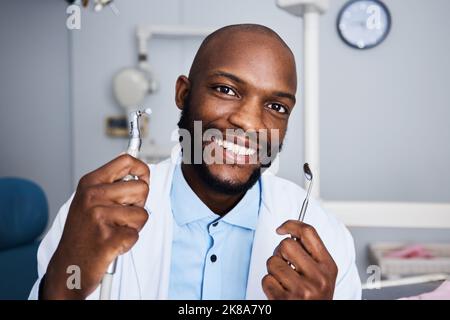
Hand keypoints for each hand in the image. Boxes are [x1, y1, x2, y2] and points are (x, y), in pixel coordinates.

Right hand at [41, 154, 149, 298]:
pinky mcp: (108, 238)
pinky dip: (128, 242)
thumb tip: (137, 169)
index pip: (126, 161)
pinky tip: (112, 243)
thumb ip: (111, 184)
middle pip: (142, 188)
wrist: (69, 265)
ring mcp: (99, 216)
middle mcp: (93, 196)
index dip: (142, 169)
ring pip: (142, 214)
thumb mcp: (89, 200)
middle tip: (121, 216)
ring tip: (114, 231)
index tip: (143, 178)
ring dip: (133, 226)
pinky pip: (136, 234)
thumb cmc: (83, 233)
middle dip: (138, 204)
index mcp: (90, 183)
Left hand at [262, 220, 337, 299]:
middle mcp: (318, 277)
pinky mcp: (286, 300)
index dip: (291, 224)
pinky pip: (267, 279)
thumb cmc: (314, 297)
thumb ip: (311, 254)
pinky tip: (280, 292)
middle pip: (286, 245)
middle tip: (285, 263)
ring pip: (273, 261)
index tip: (282, 228)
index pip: (309, 233)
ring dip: (273, 270)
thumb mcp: (322, 274)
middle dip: (280, 252)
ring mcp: (302, 289)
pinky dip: (269, 285)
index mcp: (328, 266)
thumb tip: (290, 230)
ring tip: (284, 280)